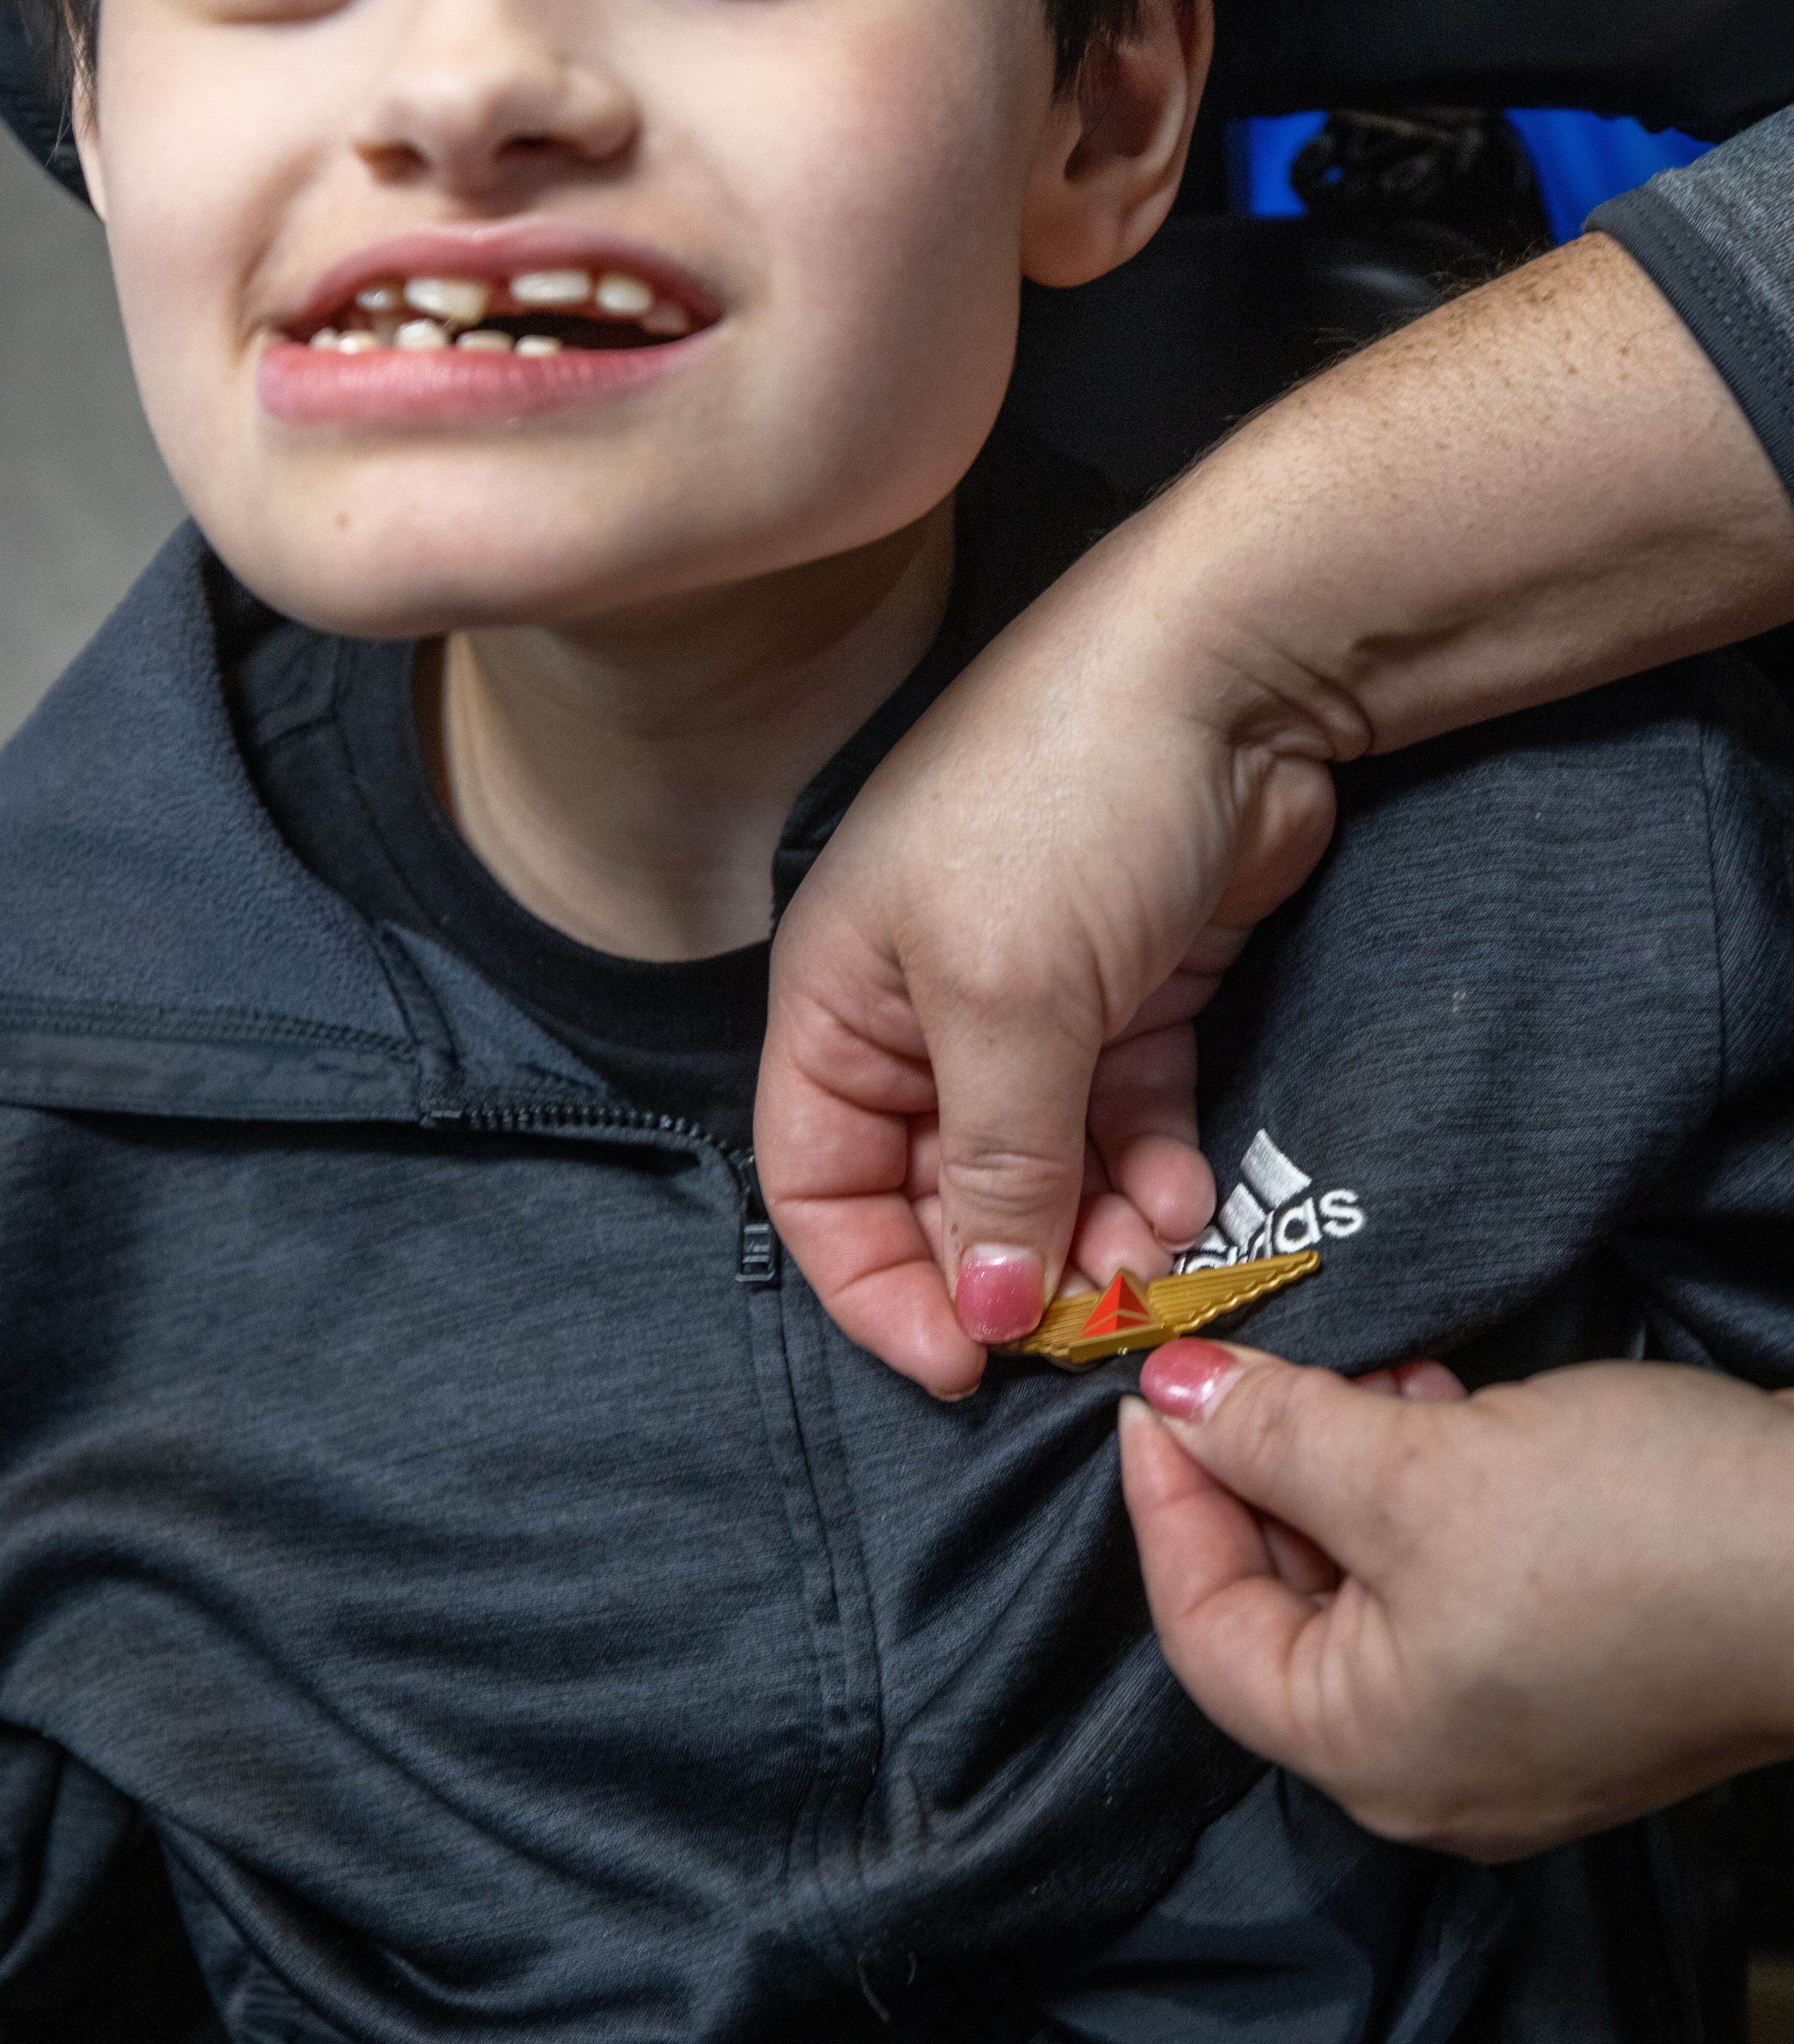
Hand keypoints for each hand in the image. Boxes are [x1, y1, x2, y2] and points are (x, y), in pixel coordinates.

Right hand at [755, 504, 1344, 1395]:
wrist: (1225, 677)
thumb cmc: (1064, 812)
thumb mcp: (1007, 1003)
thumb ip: (992, 1166)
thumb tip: (983, 1311)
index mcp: (842, 1000)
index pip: (819, 1182)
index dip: (875, 1285)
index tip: (961, 1367)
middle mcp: (921, 1009)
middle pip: (933, 1188)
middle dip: (1005, 1266)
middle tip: (1086, 1327)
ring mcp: (1030, 1001)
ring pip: (1041, 1169)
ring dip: (1094, 1234)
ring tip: (1153, 1257)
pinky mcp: (1130, 994)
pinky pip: (1123, 1122)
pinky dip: (1151, 1174)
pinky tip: (1189, 1200)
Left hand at [1119, 1344, 1793, 1858]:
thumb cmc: (1626, 1536)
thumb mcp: (1416, 1467)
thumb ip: (1275, 1434)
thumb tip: (1172, 1396)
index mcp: (1369, 1752)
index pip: (1203, 1627)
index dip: (1165, 1498)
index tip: (1152, 1390)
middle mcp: (1427, 1766)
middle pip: (1281, 1607)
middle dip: (1261, 1473)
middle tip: (1254, 1366)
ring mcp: (1507, 1727)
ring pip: (1368, 1583)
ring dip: (1345, 1468)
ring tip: (1371, 1376)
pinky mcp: (1569, 1670)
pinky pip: (1447, 1582)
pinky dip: (1422, 1493)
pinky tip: (1443, 1411)